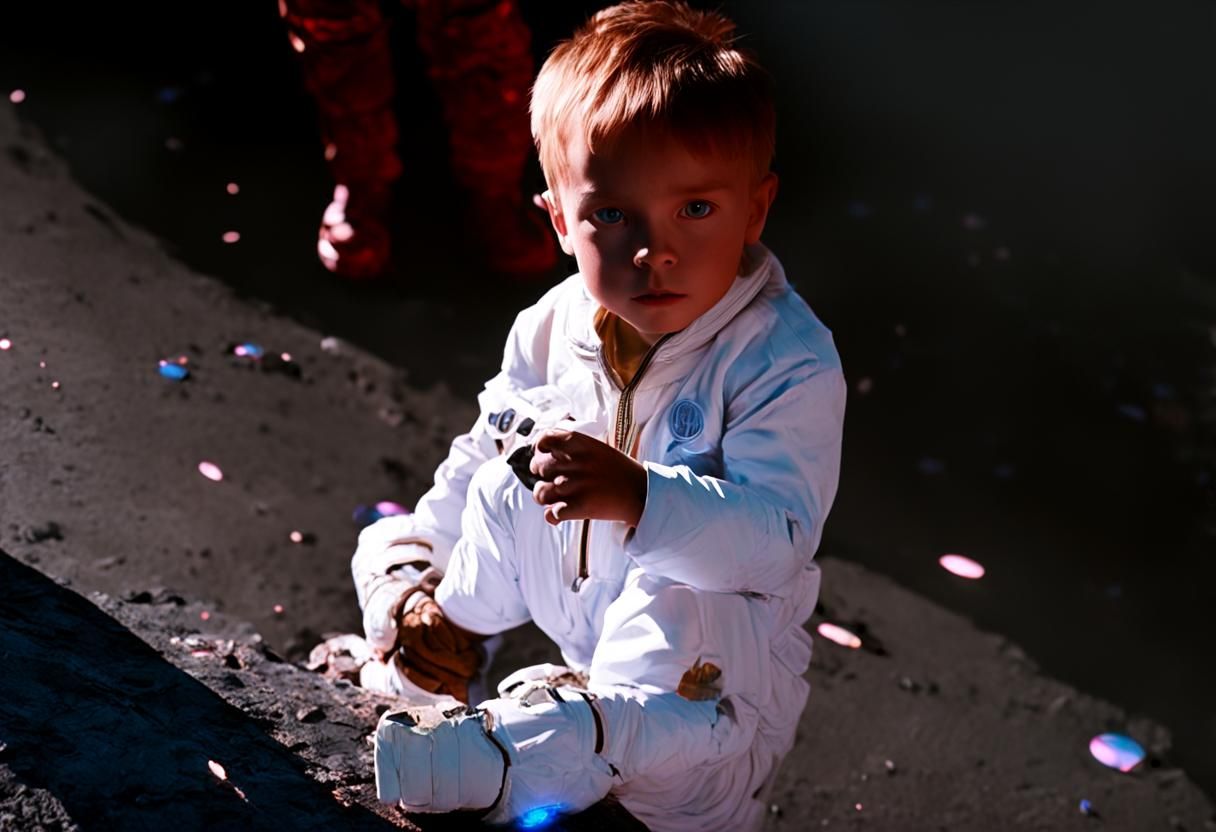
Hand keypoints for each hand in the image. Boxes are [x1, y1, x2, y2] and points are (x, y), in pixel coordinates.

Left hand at [528, 428, 646, 526]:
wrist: (642, 493)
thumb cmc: (620, 471)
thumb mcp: (598, 448)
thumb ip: (574, 446)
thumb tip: (546, 448)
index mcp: (581, 444)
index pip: (545, 439)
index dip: (539, 447)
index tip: (543, 453)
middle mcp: (576, 463)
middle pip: (538, 467)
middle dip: (540, 473)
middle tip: (551, 478)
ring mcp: (577, 485)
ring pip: (540, 492)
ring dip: (544, 496)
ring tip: (554, 498)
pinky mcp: (580, 507)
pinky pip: (552, 514)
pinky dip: (553, 516)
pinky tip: (560, 514)